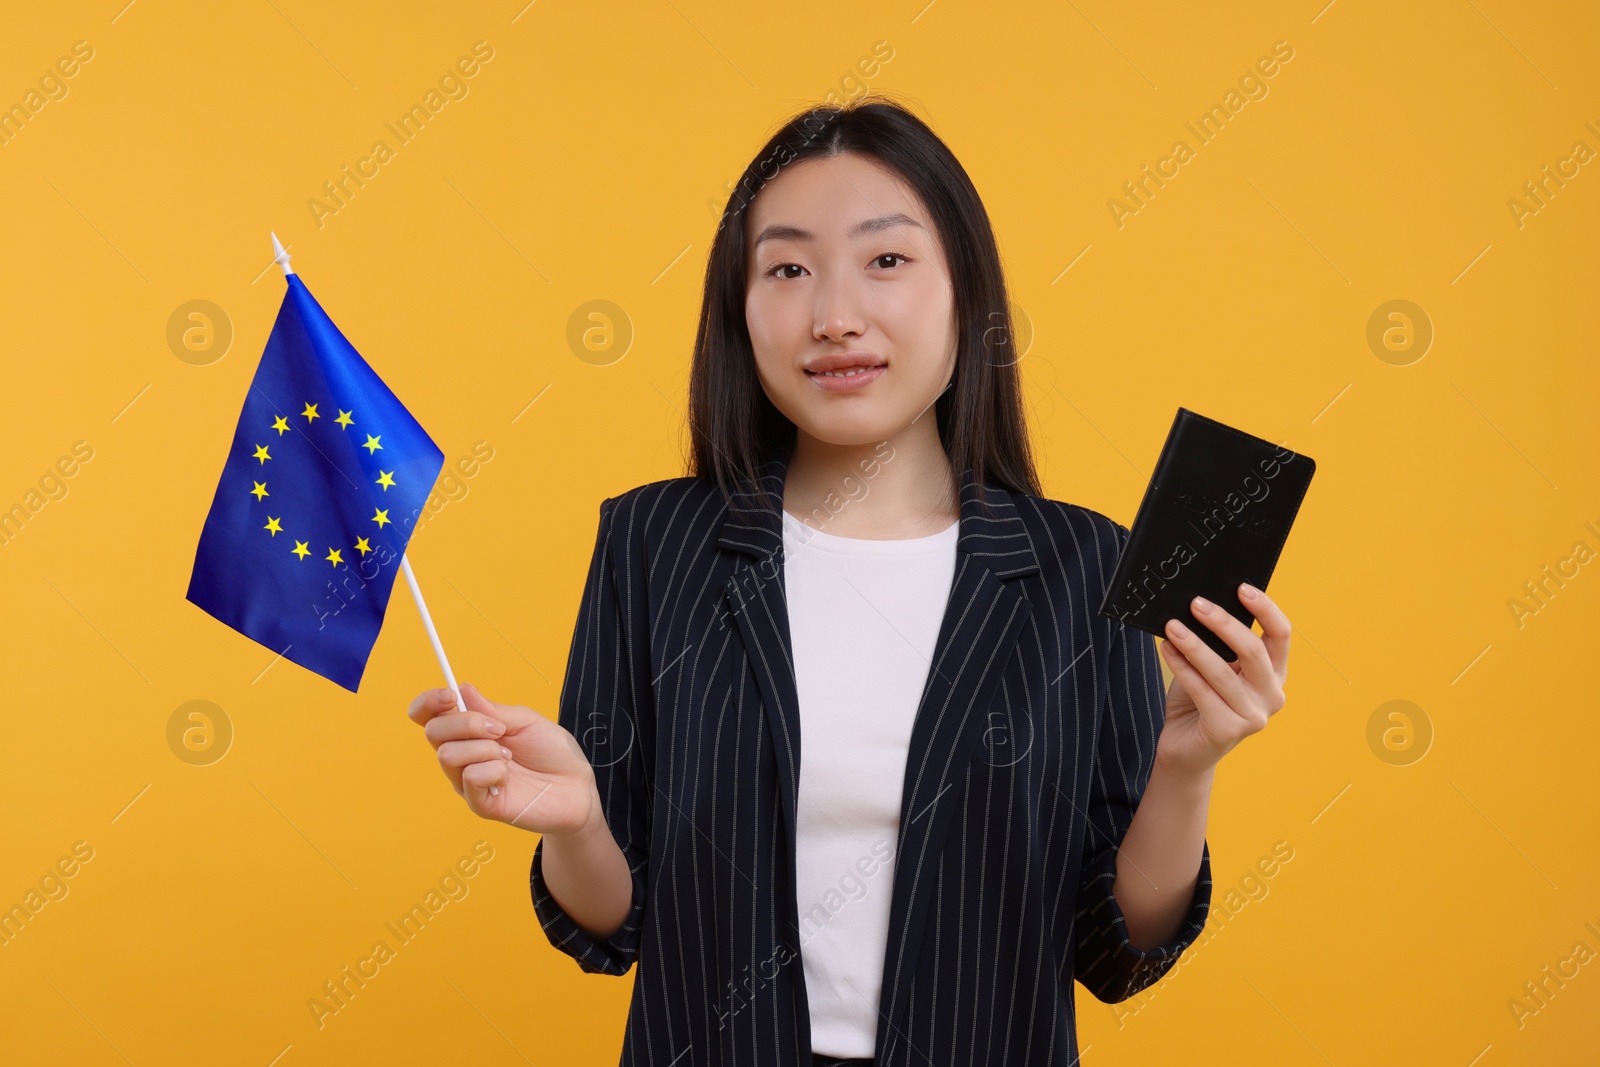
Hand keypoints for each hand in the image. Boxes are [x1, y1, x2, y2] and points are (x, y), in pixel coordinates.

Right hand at [407, 682, 599, 837]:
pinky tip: (508, 776)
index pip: (429, 716)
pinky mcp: (480, 804)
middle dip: (465, 723)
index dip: (428, 703)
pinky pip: (470, 779)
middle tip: (499, 729)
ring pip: (448, 755)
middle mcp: (463, 756)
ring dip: (484, 749)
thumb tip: (462, 689)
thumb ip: (492, 710)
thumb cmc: (552, 752)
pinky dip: (493, 770)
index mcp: (469, 732)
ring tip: (508, 756)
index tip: (449, 696)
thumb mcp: (526, 721)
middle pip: (433, 732)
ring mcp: (468, 782)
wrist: (576, 787)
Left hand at [1154, 583, 1289, 781]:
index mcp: (1274, 674)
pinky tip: (1166, 649)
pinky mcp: (1228, 730)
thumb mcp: (1213, 666)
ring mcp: (1253, 716)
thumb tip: (1200, 603)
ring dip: (1194, 644)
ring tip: (1171, 626)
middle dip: (1223, 623)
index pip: (1281, 634)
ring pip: (1222, 671)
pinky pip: (1201, 690)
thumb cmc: (1198, 700)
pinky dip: (1181, 667)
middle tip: (1196, 603)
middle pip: (1253, 650)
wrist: (1183, 749)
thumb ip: (1217, 643)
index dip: (1265, 608)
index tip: (1241, 587)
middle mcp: (1272, 695)